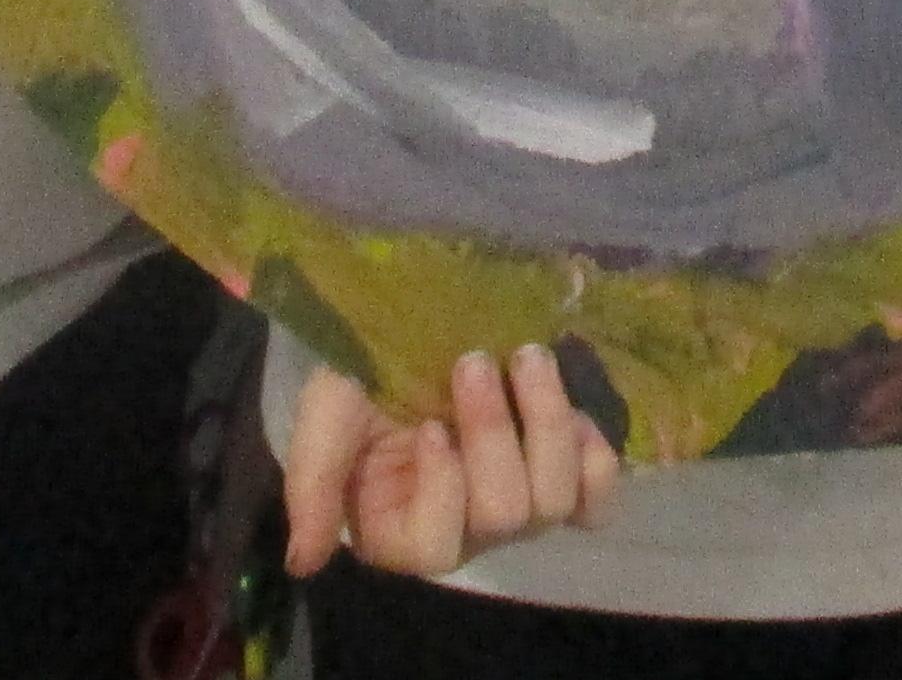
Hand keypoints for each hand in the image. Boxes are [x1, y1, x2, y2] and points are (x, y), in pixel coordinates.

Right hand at [281, 349, 619, 577]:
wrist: (407, 339)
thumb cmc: (359, 384)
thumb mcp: (325, 420)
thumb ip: (312, 484)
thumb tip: (303, 562)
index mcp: (401, 533)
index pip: (436, 548)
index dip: (443, 487)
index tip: (426, 424)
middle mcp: (467, 532)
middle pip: (506, 514)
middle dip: (493, 432)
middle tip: (473, 361)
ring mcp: (519, 507)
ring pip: (555, 501)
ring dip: (545, 423)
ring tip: (527, 358)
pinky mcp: (562, 478)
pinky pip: (598, 498)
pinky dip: (594, 458)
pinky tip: (572, 410)